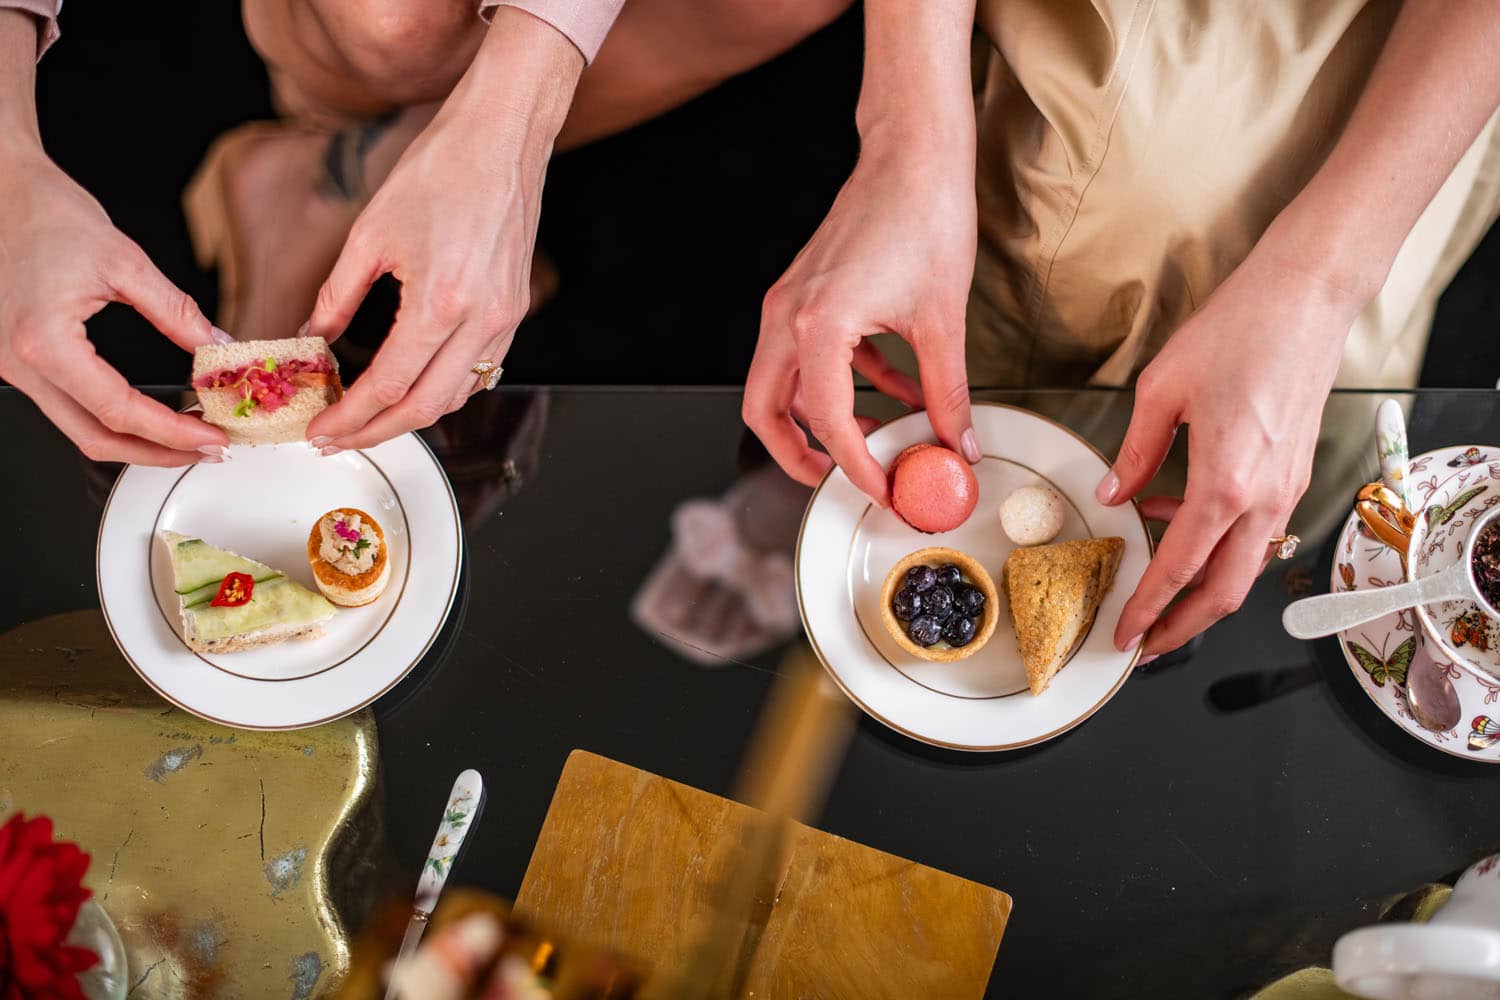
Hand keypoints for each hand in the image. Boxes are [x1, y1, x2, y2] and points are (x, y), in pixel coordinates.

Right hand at [0, 151, 228, 464]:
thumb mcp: (124, 261)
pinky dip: (109, 417)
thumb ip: (176, 312)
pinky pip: (65, 406)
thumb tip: (218, 348)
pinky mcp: (14, 359)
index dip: (173, 432)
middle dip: (157, 453)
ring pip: (77, 429)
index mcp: (43, 341)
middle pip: (94, 438)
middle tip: (207, 449)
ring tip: (186, 434)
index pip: (119, 410)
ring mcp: (10, 366)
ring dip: (134, 440)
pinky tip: (146, 412)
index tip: (213, 437)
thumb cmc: (47, 214)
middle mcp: (17, 363)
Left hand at [303, 9, 581, 451]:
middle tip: (337, 437)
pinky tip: (415, 383)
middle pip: (426, 406)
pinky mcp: (515, 311)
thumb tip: (314, 339)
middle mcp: (481, 319)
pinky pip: (481, 370)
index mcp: (440, 301)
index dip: (350, 417)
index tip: (320, 430)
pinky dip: (444, 388)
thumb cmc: (441, 170)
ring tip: (370, 415)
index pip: (388, 384)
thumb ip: (337, 296)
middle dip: (377, 431)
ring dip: (413, 414)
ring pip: (458, 395)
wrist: (501, 139)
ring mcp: (505, 319)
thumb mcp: (370, 233)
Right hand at [743, 139, 979, 504]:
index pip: (825, 420)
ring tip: (879, 440)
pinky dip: (845, 383)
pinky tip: (897, 391)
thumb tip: (959, 443)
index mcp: (817, 324)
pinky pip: (809, 356)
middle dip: (797, 455)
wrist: (913, 153)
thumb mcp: (943, 320)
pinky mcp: (804, 292)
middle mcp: (788, 315)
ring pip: (781, 384)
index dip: (855, 466)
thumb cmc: (923, 215)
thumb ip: (948, 392)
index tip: (883, 490)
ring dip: (823, 419)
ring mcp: (790, 302)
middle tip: (840, 482)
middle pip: (765, 409)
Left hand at [1099, 246, 1363, 657]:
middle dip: (1182, 627)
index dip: (1148, 608)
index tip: (1124, 636)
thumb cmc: (1239, 331)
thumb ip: (1134, 453)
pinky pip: (1255, 532)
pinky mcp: (1293, 474)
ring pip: (1245, 567)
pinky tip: (1177, 517)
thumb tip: (1113, 494)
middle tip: (1145, 642)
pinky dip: (1218, 543)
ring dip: (1201, 586)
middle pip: (1225, 591)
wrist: (1307, 299)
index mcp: (1226, 483)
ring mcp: (1286, 489)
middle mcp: (1264, 497)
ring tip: (1153, 581)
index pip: (1180, 568)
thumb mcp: (1162, 390)